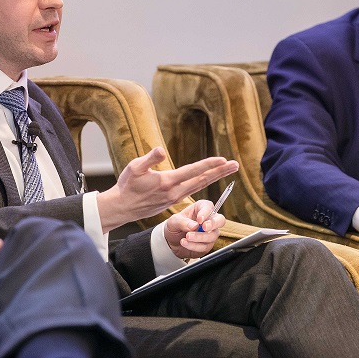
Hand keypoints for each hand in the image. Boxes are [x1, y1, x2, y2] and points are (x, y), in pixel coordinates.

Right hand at [96, 147, 237, 232]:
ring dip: (215, 176)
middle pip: (202, 180)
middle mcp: (175, 191)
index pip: (193, 171)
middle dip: (220, 172)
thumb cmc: (127, 185)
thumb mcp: (134, 168)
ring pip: (200, 185)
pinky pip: (193, 190)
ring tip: (228, 169)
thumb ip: (149, 159)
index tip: (223, 160)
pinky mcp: (174, 201)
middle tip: (236, 165)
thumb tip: (161, 150)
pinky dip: (205, 182)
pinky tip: (210, 177)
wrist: (122, 207)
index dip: (209, 165)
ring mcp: (175, 197)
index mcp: (167, 181)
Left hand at [163, 199, 225, 258]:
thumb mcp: (173, 222)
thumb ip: (183, 222)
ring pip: (212, 235)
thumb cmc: (175, 227)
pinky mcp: (207, 245)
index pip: (208, 206)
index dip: (206, 212)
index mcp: (200, 209)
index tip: (199, 219)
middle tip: (204, 227)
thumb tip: (194, 225)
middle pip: (220, 220)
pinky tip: (185, 243)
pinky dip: (194, 246)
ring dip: (199, 237)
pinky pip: (205, 246)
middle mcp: (208, 220)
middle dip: (213, 224)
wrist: (172, 242)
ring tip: (187, 237)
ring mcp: (210, 233)